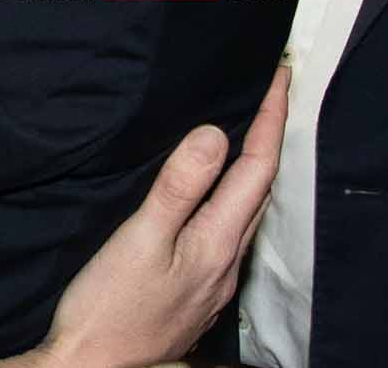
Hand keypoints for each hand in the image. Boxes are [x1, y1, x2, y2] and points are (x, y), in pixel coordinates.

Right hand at [2, 65, 290, 367]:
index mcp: (216, 244)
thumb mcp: (139, 240)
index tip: (280, 76)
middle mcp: (225, 262)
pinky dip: (231, 197)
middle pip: (261, 189)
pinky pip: (227, 231)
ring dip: (253, 168)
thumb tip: (213, 134)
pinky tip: (213, 195)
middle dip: (270, 137)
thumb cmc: (108, 310)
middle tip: (270, 93)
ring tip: (249, 133)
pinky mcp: (195, 291)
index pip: (257, 168)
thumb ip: (178, 187)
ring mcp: (213, 280)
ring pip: (246, 211)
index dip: (271, 118)